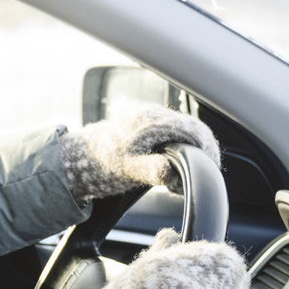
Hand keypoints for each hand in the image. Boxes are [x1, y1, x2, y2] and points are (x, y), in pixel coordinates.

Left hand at [59, 108, 220, 200]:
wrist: (77, 159)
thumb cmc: (101, 165)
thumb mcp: (128, 172)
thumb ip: (153, 171)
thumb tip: (173, 173)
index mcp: (151, 122)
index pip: (195, 130)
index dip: (208, 150)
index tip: (211, 169)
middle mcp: (152, 114)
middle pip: (194, 129)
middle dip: (203, 151)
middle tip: (202, 174)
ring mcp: (149, 117)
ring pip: (185, 130)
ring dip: (193, 150)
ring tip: (186, 173)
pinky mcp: (146, 124)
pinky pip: (173, 132)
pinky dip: (181, 147)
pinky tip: (174, 166)